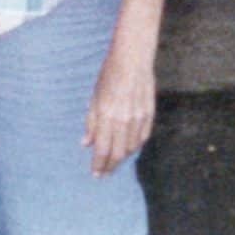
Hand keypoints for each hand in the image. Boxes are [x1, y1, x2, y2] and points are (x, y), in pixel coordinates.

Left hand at [82, 42, 155, 176]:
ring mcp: (138, 119)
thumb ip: (91, 121)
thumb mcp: (94, 96)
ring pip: (131, 148)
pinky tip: (128, 148)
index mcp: (106, 115)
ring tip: (113, 161)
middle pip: (117, 152)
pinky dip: (134, 146)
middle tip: (104, 172)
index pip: (102, 148)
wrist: (133, 60)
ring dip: (122, 157)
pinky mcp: (149, 116)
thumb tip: (85, 143)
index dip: (99, 164)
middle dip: (110, 165)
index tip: (95, 173)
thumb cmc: (109, 75)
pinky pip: (142, 138)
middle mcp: (123, 120)